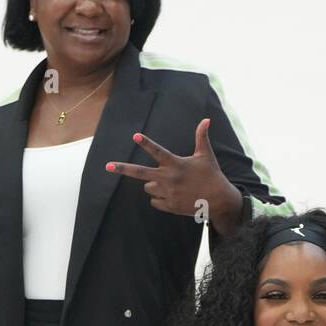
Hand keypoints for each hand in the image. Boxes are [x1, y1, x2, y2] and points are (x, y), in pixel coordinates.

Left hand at [106, 119, 234, 221]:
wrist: (218, 201)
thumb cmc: (212, 175)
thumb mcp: (206, 155)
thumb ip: (201, 137)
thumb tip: (206, 119)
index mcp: (176, 164)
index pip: (158, 151)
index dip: (146, 143)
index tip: (135, 136)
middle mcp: (168, 178)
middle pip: (139, 172)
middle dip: (122, 168)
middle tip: (107, 166)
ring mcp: (167, 193)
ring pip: (148, 187)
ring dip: (153, 184)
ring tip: (169, 184)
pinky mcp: (169, 206)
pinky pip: (154, 201)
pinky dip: (159, 198)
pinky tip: (172, 196)